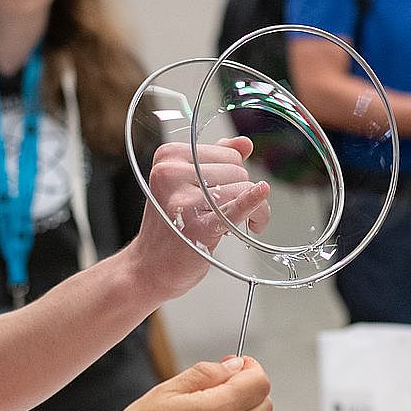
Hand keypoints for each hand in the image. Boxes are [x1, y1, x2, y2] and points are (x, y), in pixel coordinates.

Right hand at [131, 137, 271, 300]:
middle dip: (243, 194)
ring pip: (244, 190)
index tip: (228, 196)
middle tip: (227, 217)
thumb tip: (245, 143)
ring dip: (253, 212)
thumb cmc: (171, 226)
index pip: (229, 155)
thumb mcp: (188, 185)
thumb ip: (215, 161)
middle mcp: (171, 172)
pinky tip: (261, 194)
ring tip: (230, 228)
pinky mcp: (196, 226)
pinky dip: (251, 203)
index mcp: (169, 156)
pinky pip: (234, 208)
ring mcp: (182, 199)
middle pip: (239, 172)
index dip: (236, 177)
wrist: (149, 267)